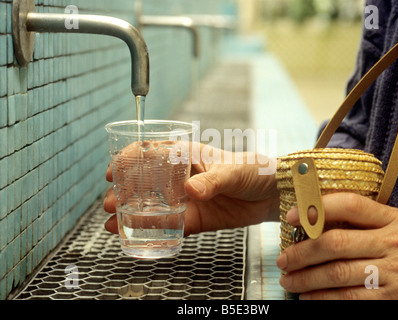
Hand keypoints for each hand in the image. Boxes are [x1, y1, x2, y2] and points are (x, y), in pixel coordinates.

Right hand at [104, 143, 279, 235]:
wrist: (274, 195)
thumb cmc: (254, 171)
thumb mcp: (233, 171)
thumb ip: (212, 180)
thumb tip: (190, 191)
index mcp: (187, 156)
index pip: (152, 153)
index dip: (128, 160)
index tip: (113, 172)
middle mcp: (182, 178)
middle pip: (146, 183)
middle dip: (123, 192)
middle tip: (109, 204)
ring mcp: (187, 200)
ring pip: (154, 207)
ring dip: (132, 214)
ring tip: (113, 224)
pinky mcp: (196, 219)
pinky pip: (171, 226)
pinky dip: (154, 232)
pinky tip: (137, 237)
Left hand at [277, 192, 397, 299]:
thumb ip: (368, 220)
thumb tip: (320, 216)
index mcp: (394, 220)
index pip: (351, 204)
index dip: (316, 208)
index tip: (291, 216)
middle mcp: (394, 244)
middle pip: (336, 243)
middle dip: (301, 252)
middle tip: (282, 259)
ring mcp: (394, 274)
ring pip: (338, 274)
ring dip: (306, 278)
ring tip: (289, 280)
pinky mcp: (393, 300)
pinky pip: (350, 299)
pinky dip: (324, 299)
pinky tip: (309, 298)